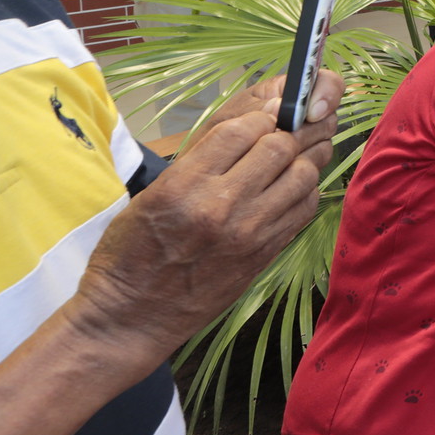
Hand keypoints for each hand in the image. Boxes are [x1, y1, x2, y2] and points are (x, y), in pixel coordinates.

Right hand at [64, 71, 339, 356]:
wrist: (130, 317)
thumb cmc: (130, 253)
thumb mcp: (151, 195)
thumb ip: (200, 161)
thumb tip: (252, 125)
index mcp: (184, 186)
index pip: (242, 129)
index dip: (258, 116)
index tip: (262, 117)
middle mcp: (221, 207)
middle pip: (279, 148)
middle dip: (283, 134)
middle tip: (278, 136)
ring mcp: (249, 234)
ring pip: (302, 175)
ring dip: (300, 161)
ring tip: (288, 160)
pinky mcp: (265, 255)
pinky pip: (304, 209)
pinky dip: (304, 192)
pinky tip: (289, 190)